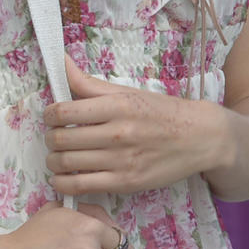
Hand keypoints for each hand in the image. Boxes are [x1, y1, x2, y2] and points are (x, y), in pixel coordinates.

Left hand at [44, 62, 235, 196]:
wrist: (200, 137)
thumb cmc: (162, 112)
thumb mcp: (129, 92)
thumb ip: (90, 83)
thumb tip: (61, 62)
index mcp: (118, 105)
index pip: (63, 112)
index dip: (48, 115)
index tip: (52, 117)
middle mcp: (118, 132)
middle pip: (61, 140)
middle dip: (50, 139)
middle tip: (55, 137)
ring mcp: (121, 160)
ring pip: (66, 164)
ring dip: (53, 161)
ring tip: (58, 157)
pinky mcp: (125, 182)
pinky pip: (80, 186)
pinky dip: (62, 183)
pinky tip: (63, 177)